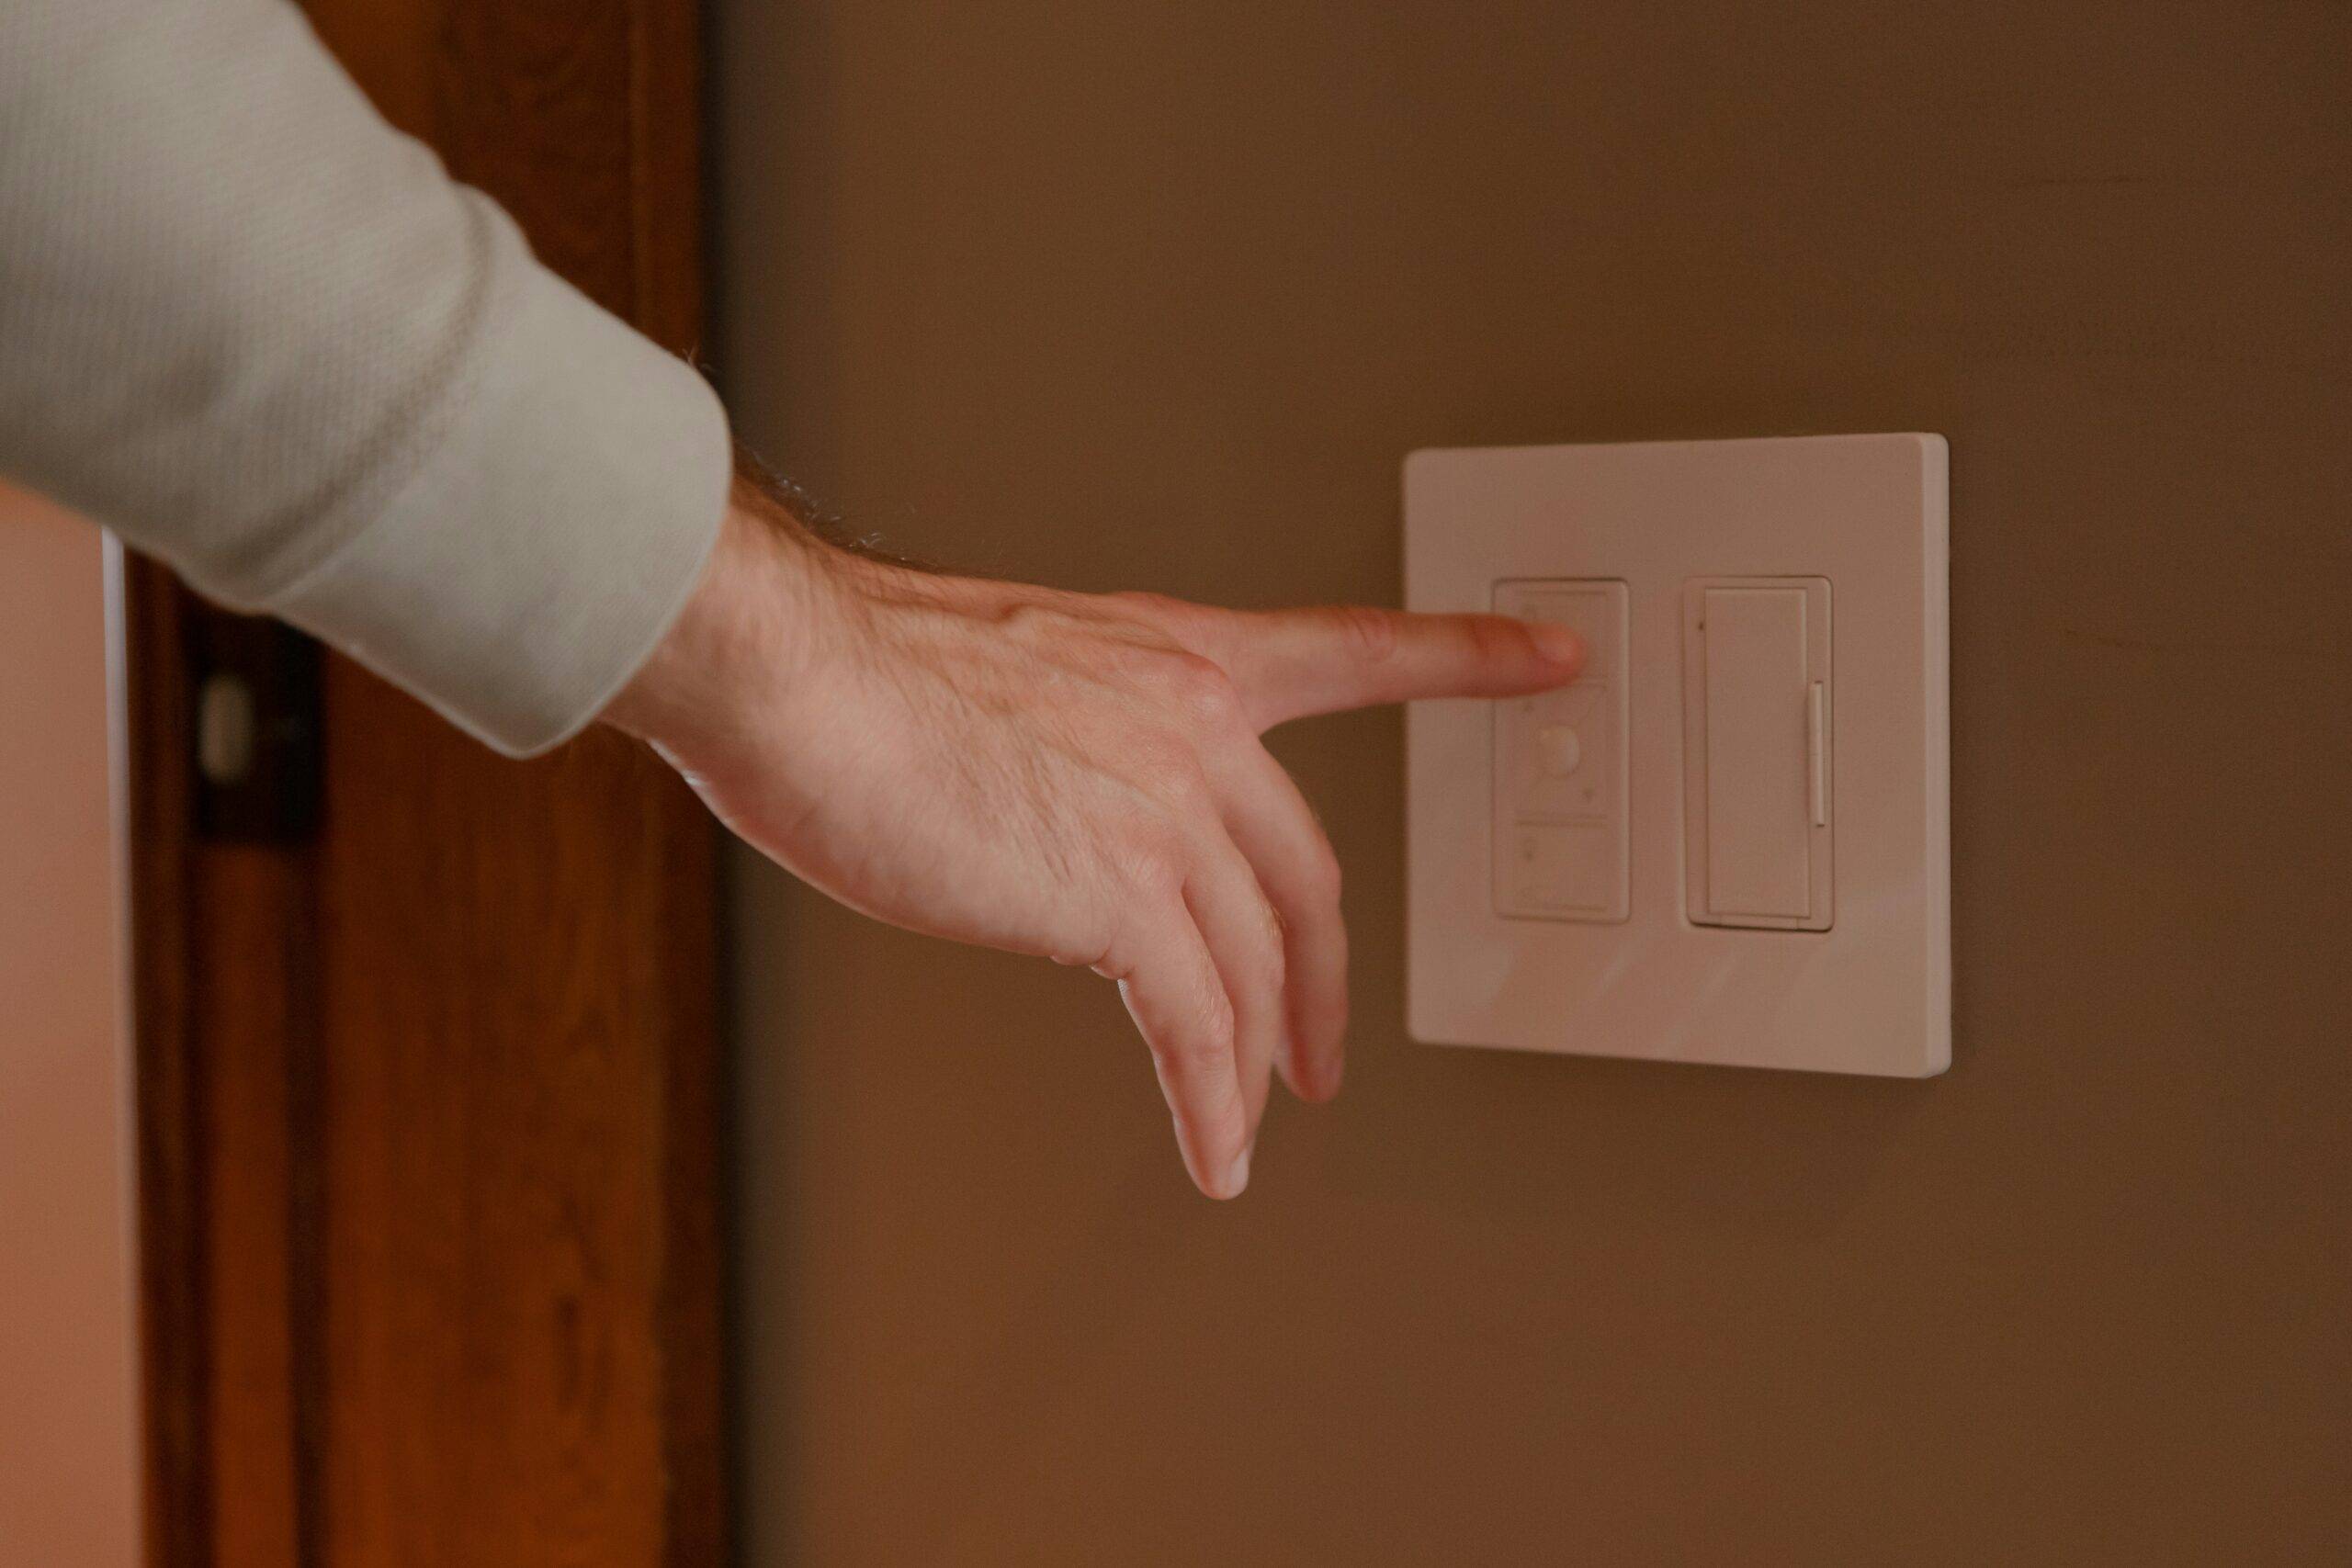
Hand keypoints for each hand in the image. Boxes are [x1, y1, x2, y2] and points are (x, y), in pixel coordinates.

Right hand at [605, 471, 1584, 1197]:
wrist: (796, 672)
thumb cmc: (857, 668)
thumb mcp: (1006, 669)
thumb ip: (1075, 734)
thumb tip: (1062, 809)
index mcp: (1174, 654)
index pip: (1352, 648)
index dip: (1464, 657)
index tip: (1550, 654)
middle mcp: (1193, 725)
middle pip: (1309, 873)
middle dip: (1326, 977)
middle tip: (1326, 1045)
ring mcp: (1165, 808)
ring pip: (1255, 963)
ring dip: (1262, 1058)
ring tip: (1251, 1121)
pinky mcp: (1117, 895)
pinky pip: (1194, 1025)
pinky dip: (1211, 1102)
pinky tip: (1214, 1151)